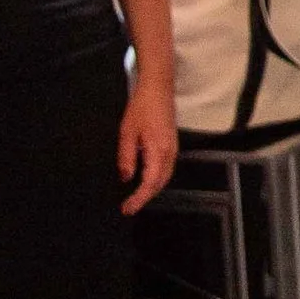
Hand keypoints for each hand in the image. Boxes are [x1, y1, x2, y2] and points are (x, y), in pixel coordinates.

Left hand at [117, 74, 177, 216]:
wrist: (157, 88)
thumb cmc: (141, 107)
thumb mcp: (127, 132)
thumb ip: (126, 157)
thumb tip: (126, 178)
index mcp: (158, 151)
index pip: (149, 183)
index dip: (138, 198)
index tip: (127, 209)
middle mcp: (169, 153)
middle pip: (160, 184)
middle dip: (145, 198)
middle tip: (129, 207)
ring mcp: (173, 149)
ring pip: (165, 178)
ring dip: (152, 190)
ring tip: (136, 198)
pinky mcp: (172, 145)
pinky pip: (167, 169)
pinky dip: (157, 180)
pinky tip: (147, 181)